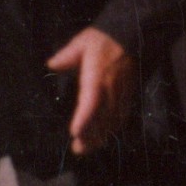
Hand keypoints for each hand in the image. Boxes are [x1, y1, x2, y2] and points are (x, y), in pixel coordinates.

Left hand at [45, 27, 134, 154]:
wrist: (133, 35)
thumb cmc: (104, 39)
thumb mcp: (83, 42)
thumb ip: (67, 55)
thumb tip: (52, 65)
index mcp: (98, 76)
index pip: (92, 100)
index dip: (85, 118)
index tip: (75, 132)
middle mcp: (111, 88)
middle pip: (102, 116)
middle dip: (92, 134)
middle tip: (79, 150)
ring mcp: (122, 92)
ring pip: (113, 119)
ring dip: (102, 134)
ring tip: (89, 148)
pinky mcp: (129, 94)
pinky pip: (122, 114)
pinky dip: (113, 127)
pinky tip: (105, 135)